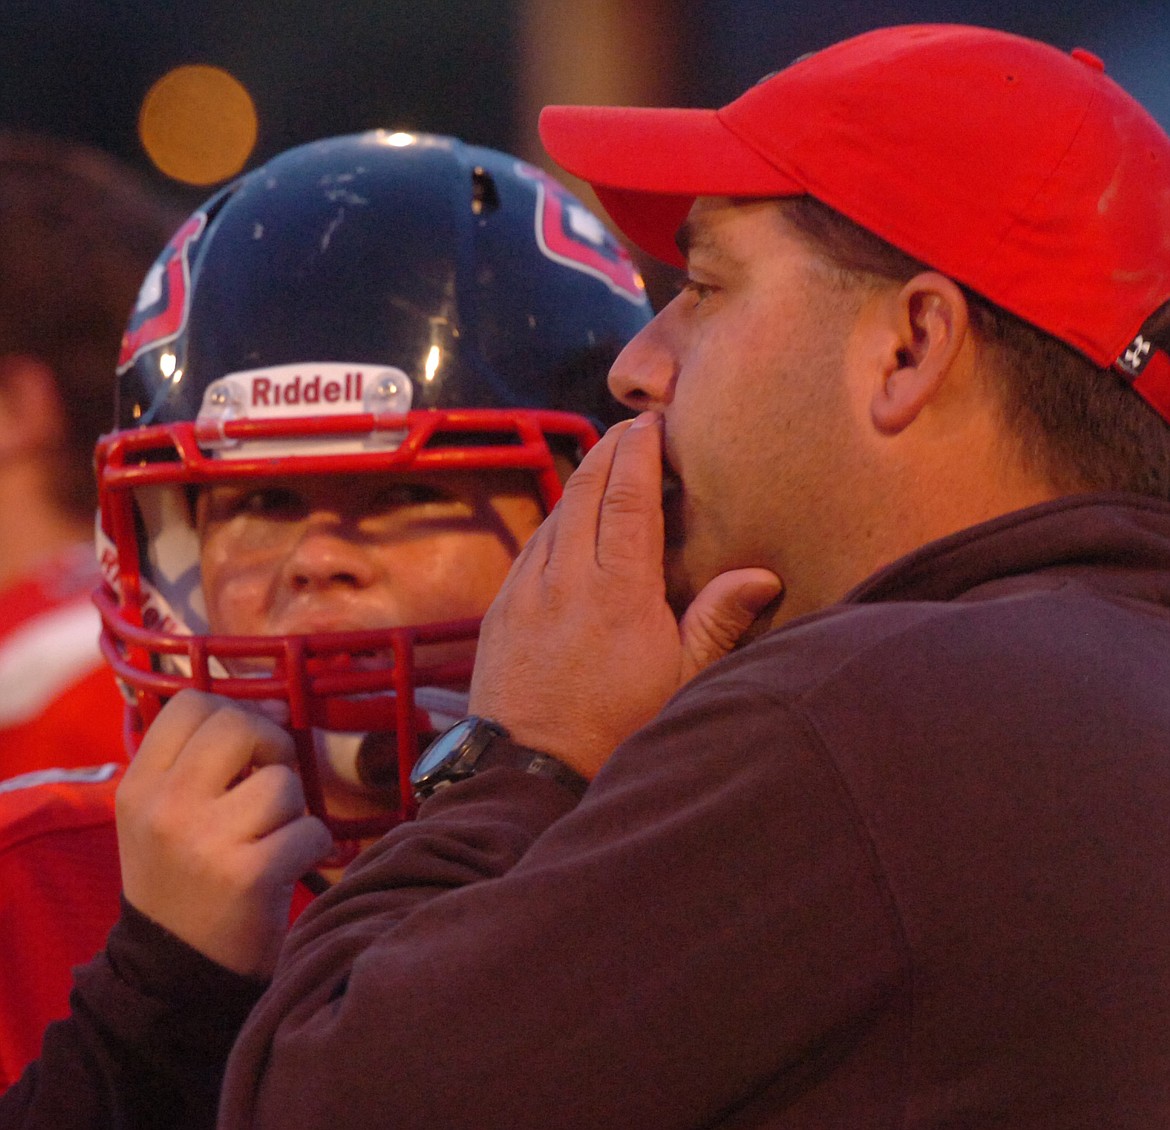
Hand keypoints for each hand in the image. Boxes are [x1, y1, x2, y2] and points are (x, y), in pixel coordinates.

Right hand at [116, 689, 332, 975]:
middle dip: (271, 747)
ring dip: (293, 810)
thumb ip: (200, 760)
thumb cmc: (184, 882)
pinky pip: (311, 830)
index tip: (249, 747)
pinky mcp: (248, 875)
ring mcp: (204, 841)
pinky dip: (314, 848)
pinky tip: (288, 868)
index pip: (191, 703)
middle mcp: (164, 807)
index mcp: (138, 786)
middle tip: (268, 787)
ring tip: (269, 840)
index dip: (234, 712)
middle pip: (239, 725)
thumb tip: (269, 705)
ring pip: (283, 782)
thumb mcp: (164, 815)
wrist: (175, 977)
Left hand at [469, 412, 781, 779]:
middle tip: (633, 428)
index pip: (627, 497)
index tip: (651, 422)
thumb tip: (761, 576)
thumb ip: (717, 622)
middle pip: (586, 488)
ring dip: (582, 481)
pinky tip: (571, 521)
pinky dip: (556, 519)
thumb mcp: (681, 683)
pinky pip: (532, 545)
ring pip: (555, 512)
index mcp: (619, 590)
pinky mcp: (501, 607)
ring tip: (608, 464)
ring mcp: (526, 589)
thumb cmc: (615, 730)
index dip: (638, 451)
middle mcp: (566, 577)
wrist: (528, 773)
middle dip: (610, 448)